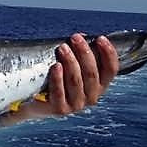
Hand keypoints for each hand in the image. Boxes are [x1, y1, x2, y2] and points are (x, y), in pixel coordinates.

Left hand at [1, 34, 117, 123]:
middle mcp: (92, 96)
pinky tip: (56, 66)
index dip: (109, 54)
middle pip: (91, 73)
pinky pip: (59, 92)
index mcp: (99, 85)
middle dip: (84, 53)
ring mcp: (77, 104)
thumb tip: (83, 36)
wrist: (35, 101)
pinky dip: (58, 78)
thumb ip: (79, 53)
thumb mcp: (72, 65)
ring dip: (70, 62)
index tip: (101, 38)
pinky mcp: (60, 109)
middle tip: (75, 37)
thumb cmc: (58, 77)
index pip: (111, 70)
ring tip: (63, 48)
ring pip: (76, 81)